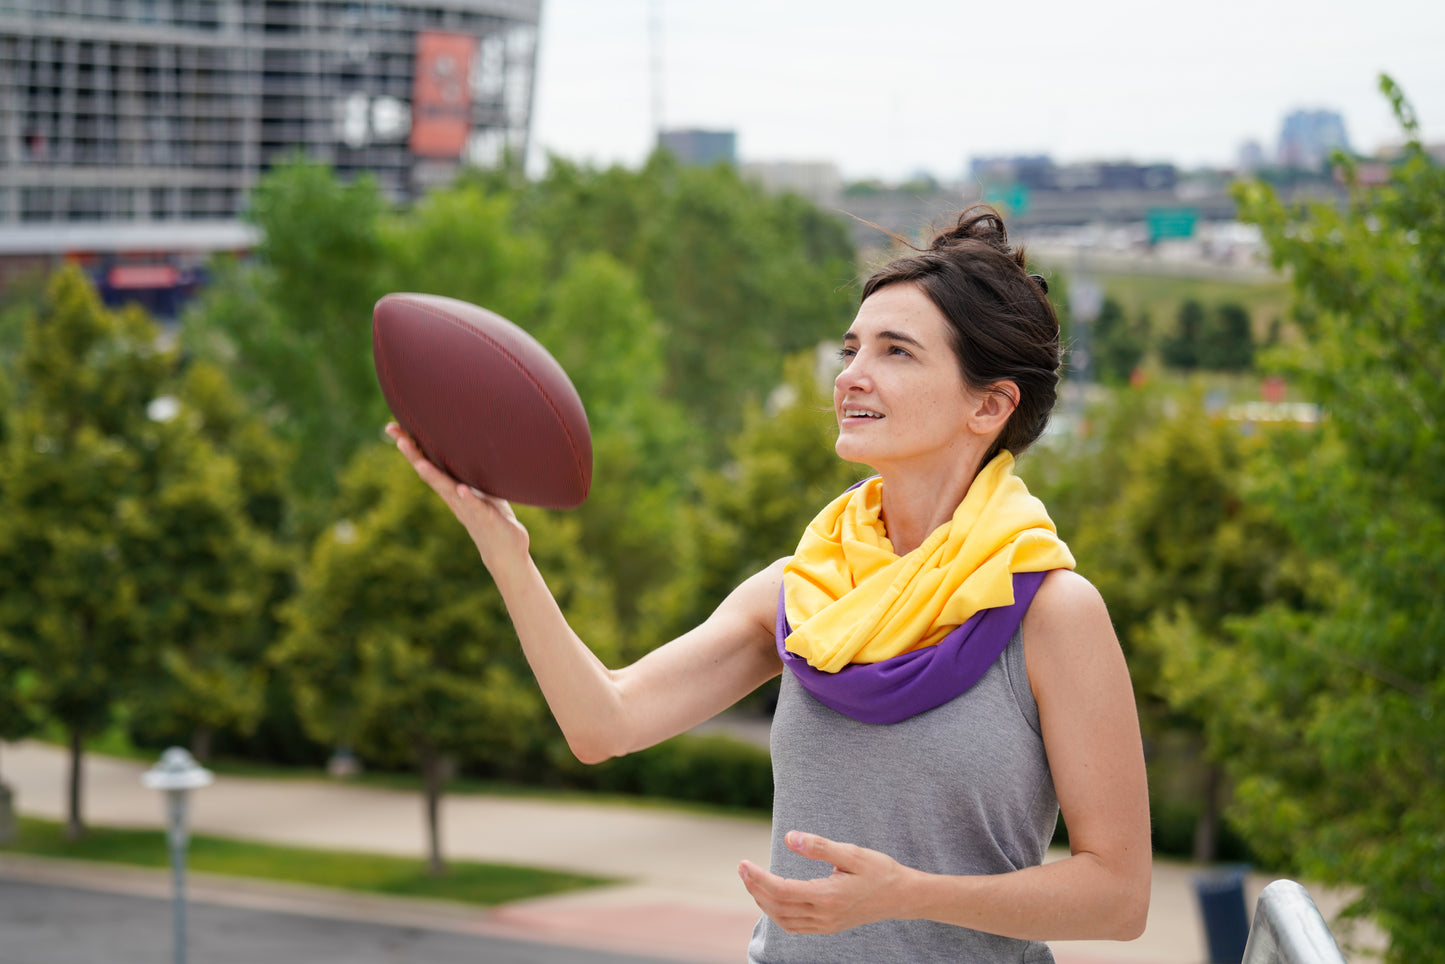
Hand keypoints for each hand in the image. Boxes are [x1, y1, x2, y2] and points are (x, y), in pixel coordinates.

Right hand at [385, 423, 529, 564]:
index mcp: (452, 487)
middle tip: (398, 438)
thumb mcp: (481, 488)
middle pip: (430, 475)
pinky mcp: (486, 520)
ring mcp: (468, 510)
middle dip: (414, 456)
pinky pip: (475, 508)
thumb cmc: (493, 515)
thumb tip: (471, 441)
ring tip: (420, 464)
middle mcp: (454, 498)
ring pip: (448, 491)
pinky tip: (461, 489)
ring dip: (434, 477)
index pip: (428, 463)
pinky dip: (468, 498)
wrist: (505, 552)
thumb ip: (471, 470)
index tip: (392, 427)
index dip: (411, 446)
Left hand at [738, 831, 906, 934]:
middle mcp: (824, 915)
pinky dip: (778, 915)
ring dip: (763, 902)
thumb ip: (819, 847)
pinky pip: (795, 926)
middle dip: (755, 888)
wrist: (902, 897)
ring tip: (752, 881)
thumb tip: (788, 837)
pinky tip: (772, 900)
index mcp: (827, 896)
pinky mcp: (829, 927)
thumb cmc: (879, 871)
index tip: (743, 863)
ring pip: (783, 920)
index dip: (758, 878)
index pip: (781, 890)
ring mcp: (826, 925)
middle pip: (777, 907)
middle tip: (742, 868)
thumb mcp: (852, 853)